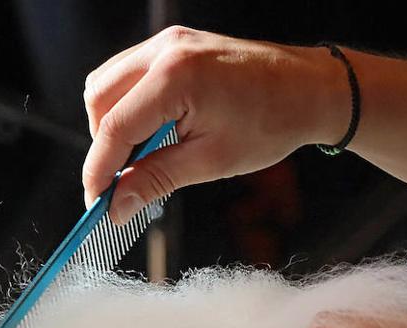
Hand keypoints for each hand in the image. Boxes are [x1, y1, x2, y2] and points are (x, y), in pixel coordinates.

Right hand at [83, 27, 344, 222]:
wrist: (310, 90)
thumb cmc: (270, 123)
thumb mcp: (210, 162)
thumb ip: (154, 181)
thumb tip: (115, 207)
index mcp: (174, 77)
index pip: (113, 128)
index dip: (98, 170)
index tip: (96, 203)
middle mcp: (165, 50)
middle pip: (99, 100)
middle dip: (103, 147)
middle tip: (120, 185)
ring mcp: (168, 41)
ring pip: (108, 84)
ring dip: (112, 124)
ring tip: (137, 160)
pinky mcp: (174, 44)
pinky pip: (130, 74)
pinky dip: (128, 106)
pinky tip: (150, 134)